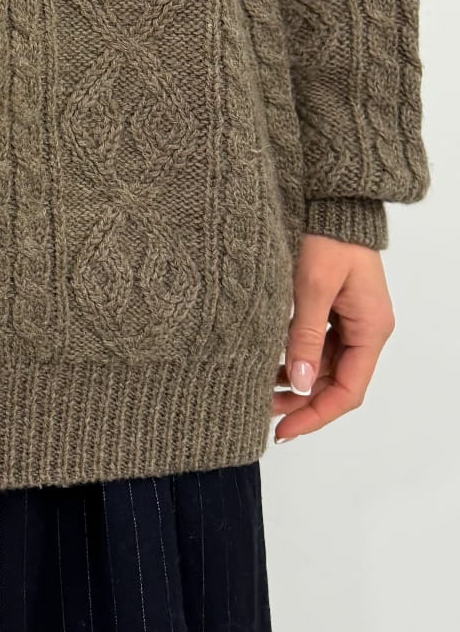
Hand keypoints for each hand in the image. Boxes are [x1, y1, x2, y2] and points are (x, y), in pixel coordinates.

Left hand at [272, 233, 395, 442]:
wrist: (331, 200)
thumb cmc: (328, 237)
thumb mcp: (312, 288)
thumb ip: (305, 336)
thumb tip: (302, 384)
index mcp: (370, 329)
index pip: (348, 391)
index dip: (316, 415)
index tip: (284, 430)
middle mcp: (365, 329)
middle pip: (337, 383)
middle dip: (302, 402)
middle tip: (263, 414)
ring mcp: (350, 320)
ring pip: (325, 367)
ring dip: (297, 383)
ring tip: (262, 392)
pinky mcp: (334, 309)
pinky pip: (318, 346)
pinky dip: (297, 359)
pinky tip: (271, 364)